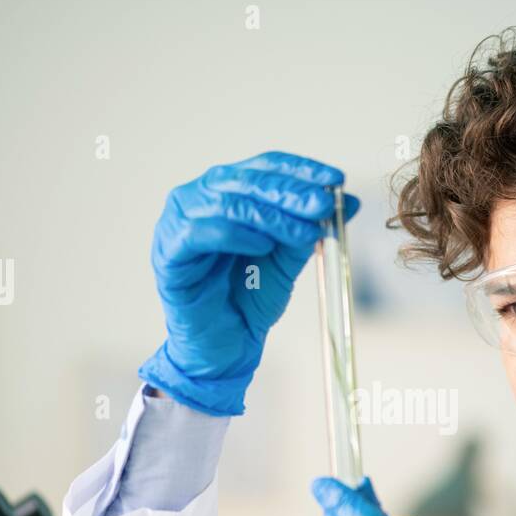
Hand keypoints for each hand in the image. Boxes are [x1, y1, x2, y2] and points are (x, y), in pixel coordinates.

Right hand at [138, 151, 359, 416]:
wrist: (225, 347)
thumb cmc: (249, 299)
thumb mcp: (287, 259)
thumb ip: (308, 229)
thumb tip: (347, 201)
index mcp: (227, 192)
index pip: (264, 167)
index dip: (301, 171)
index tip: (336, 180)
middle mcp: (199, 198)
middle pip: (247, 180)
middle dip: (290, 192)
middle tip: (324, 204)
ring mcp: (179, 222)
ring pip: (227, 203)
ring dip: (271, 215)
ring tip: (306, 231)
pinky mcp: (169, 253)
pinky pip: (200, 233)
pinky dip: (235, 234)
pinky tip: (263, 244)